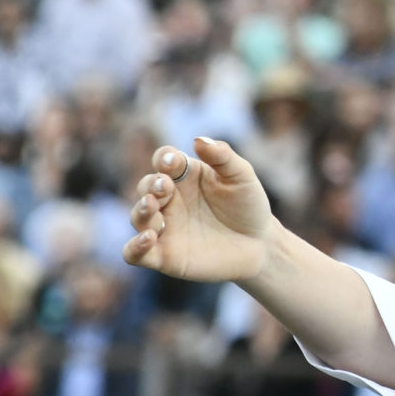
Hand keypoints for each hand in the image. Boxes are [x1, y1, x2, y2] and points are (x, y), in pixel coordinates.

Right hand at [124, 138, 279, 282]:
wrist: (260, 245)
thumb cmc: (248, 206)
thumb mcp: (241, 177)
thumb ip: (222, 157)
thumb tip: (198, 139)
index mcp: (183, 176)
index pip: (163, 160)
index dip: (163, 158)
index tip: (172, 161)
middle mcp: (168, 200)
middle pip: (146, 187)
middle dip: (151, 185)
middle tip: (165, 187)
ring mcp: (164, 228)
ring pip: (137, 217)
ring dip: (140, 210)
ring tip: (153, 207)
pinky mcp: (164, 256)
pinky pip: (135, 253)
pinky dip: (134, 247)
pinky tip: (147, 239)